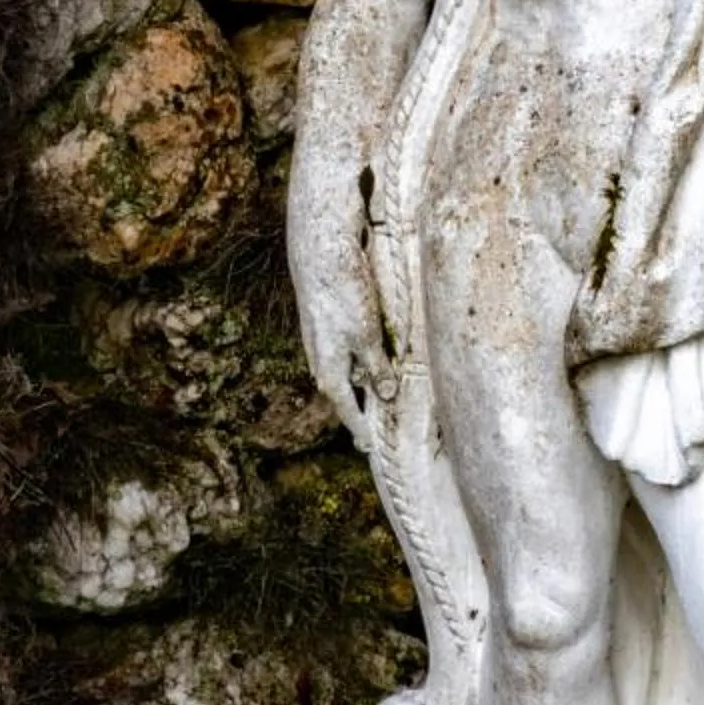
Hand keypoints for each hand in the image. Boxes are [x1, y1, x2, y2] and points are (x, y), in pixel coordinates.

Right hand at [294, 236, 395, 453]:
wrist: (318, 254)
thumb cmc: (343, 295)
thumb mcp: (368, 337)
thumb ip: (376, 368)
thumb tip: (385, 395)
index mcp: (330, 371)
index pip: (348, 410)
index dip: (361, 430)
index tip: (370, 450)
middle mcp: (321, 361)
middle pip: (344, 394)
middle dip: (359, 412)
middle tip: (371, 435)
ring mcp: (321, 342)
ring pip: (346, 371)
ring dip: (362, 385)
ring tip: (379, 401)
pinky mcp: (326, 323)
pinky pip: (345, 352)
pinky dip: (360, 362)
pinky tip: (373, 359)